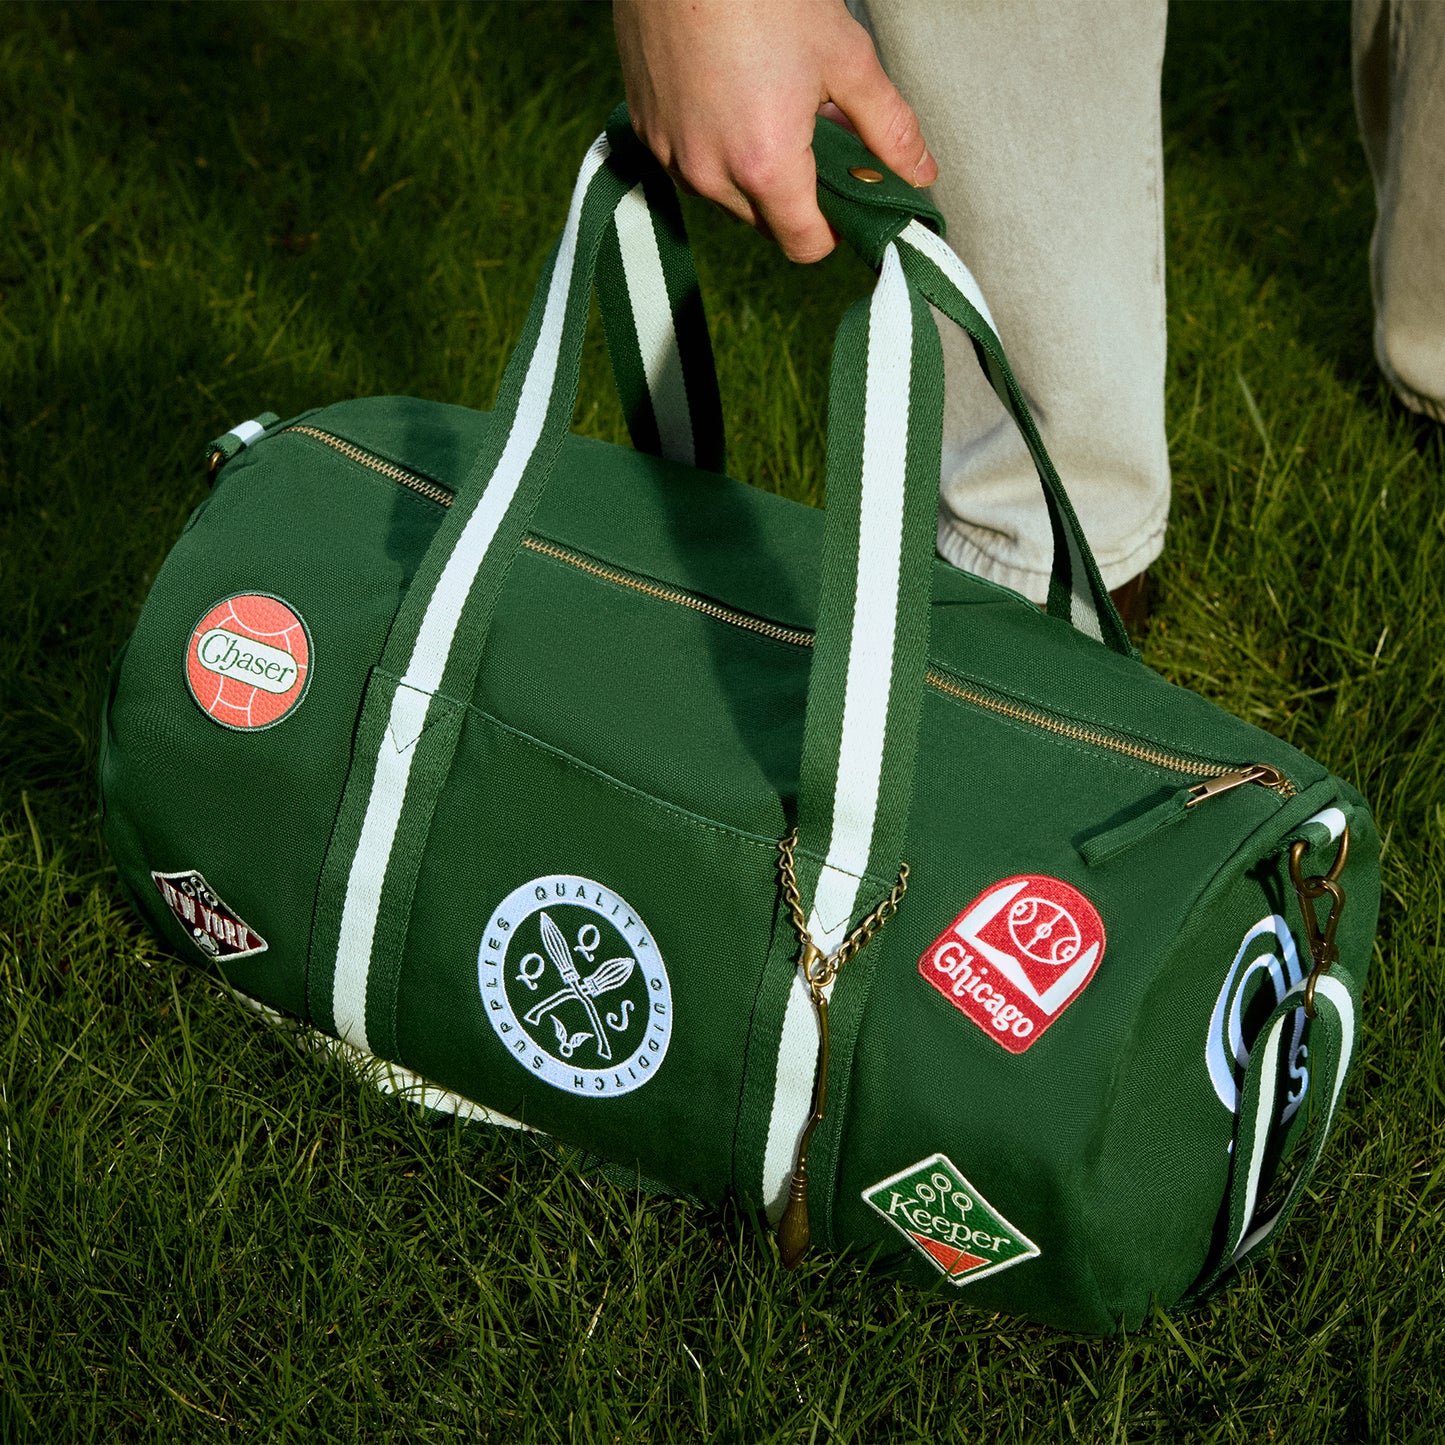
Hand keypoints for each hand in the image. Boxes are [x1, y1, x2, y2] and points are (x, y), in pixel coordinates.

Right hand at [613, 0, 936, 262]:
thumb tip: (919, 173)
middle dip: (797, 195)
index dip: (835, 230)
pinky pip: (690, 164)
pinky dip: (717, 147)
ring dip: (755, 171)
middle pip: (767, 224)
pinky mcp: (647, 130)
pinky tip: (732, 98)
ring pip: (728, 196)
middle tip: (816, 138)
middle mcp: (710, 174)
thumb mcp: (844, 57)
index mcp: (765, 165)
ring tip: (772, 108)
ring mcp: (671, 154)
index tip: (848, 200)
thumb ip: (888, 127)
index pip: (805, 245)